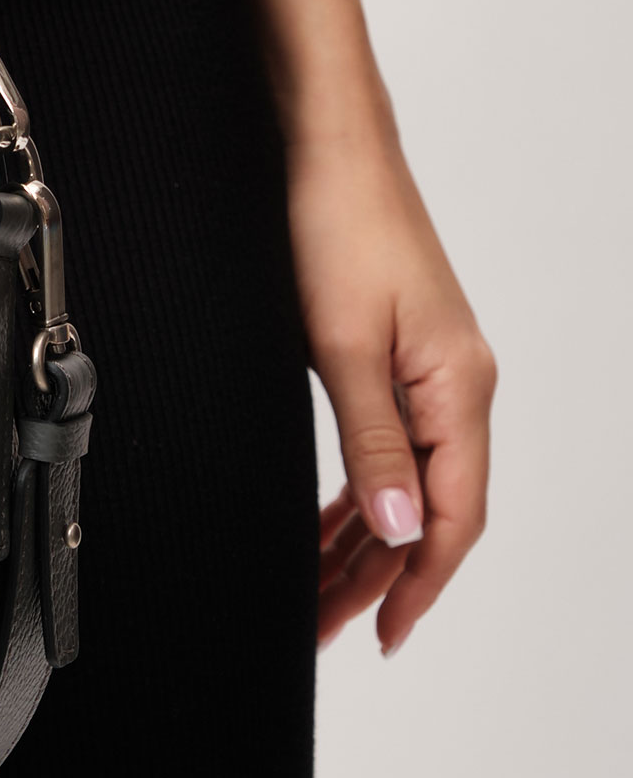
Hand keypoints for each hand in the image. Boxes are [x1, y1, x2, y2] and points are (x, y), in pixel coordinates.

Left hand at [287, 117, 495, 657]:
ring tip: (318, 590)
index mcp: (458, 386)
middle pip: (430, 507)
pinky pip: (389, 443)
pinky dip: (359, 489)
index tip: (382, 632)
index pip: (455, 514)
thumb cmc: (337, 225)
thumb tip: (400, 527)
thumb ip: (373, 441)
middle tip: (327, 627)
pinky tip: (331, 518)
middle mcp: (455, 383)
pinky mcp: (396, 351)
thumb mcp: (345, 345)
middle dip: (379, 574)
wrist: (326, 144)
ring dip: (364, 537)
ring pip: (405, 480)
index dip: (420, 582)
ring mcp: (428, 368)